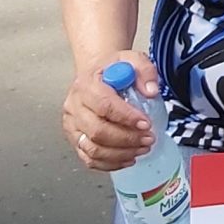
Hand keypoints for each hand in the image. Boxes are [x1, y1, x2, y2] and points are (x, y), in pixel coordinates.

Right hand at [61, 50, 160, 173]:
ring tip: (142, 149)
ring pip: (93, 149)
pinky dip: (110, 164)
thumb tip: (151, 91)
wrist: (97, 75)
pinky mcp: (74, 140)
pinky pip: (89, 159)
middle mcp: (74, 106)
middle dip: (127, 139)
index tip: (146, 124)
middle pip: (97, 131)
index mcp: (86, 85)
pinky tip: (128, 158)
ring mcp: (72, 126)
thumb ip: (144, 71)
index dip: (126, 117)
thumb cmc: (113, 69)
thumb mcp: (132, 59)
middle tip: (148, 139)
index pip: (104, 104)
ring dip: (120, 154)